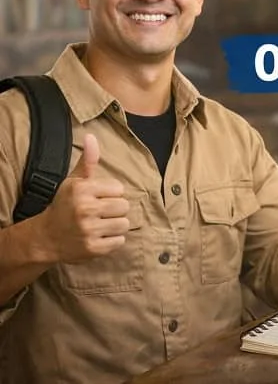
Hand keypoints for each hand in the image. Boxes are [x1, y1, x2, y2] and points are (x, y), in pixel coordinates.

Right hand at [41, 134, 129, 262]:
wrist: (46, 237)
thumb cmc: (65, 205)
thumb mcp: (74, 181)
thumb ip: (88, 161)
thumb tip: (91, 136)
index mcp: (82, 190)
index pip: (119, 189)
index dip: (111, 194)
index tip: (98, 198)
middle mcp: (85, 209)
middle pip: (124, 206)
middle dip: (115, 210)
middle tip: (100, 213)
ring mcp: (89, 230)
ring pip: (124, 224)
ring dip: (116, 225)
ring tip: (100, 224)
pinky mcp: (93, 248)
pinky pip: (120, 241)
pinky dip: (113, 240)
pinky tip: (99, 236)